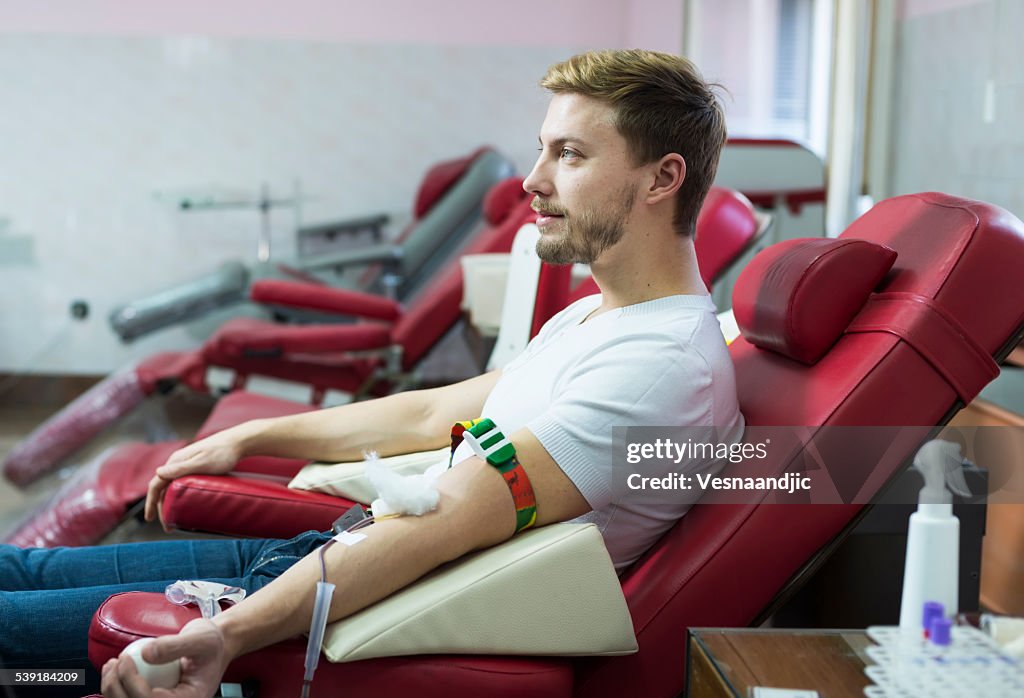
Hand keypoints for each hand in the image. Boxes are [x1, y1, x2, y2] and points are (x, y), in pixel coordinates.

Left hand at [100, 618, 230, 697]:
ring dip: (111, 689)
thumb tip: (145, 653)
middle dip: (116, 688)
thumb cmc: (211, 643)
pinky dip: (117, 687)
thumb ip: (176, 645)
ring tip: (111, 665)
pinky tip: (114, 670)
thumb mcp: (202, 638)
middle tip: (114, 662)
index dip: (132, 682)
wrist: (214, 649)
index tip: (125, 658)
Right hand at [144, 428, 246, 525]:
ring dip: (170, 503)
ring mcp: (186, 464)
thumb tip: (158, 473)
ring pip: (171, 487)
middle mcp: (177, 463)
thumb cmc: (221, 453)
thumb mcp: (201, 463)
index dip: (151, 502)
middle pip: (163, 488)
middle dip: (161, 508)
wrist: (237, 442)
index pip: (156, 484)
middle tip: (167, 527)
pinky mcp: (195, 466)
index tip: (149, 519)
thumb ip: (180, 468)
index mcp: (175, 462)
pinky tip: (183, 505)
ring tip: (175, 520)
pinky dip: (178, 496)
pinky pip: (180, 484)